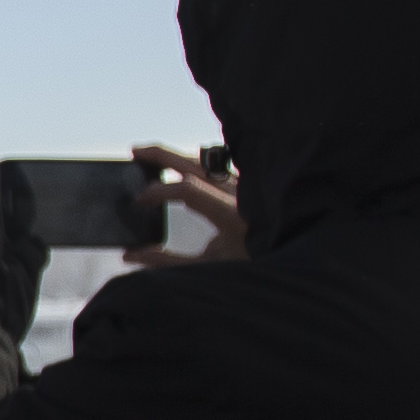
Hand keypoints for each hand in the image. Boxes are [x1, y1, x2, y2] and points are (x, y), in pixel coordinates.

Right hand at [119, 143, 239, 269]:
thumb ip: (166, 262)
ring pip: (207, 162)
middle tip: (136, 151)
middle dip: (162, 156)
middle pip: (196, 163)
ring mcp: (247, 186)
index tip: (139, 200)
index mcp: (232, 213)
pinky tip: (184, 165)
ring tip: (153, 156)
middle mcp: (241, 193)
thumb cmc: (251, 268)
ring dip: (178, 157)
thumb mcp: (207, 268)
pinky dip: (197, 163)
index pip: (187, 188)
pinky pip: (219, 168)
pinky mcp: (250, 186)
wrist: (287, 266)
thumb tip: (131, 254)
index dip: (158, 191)